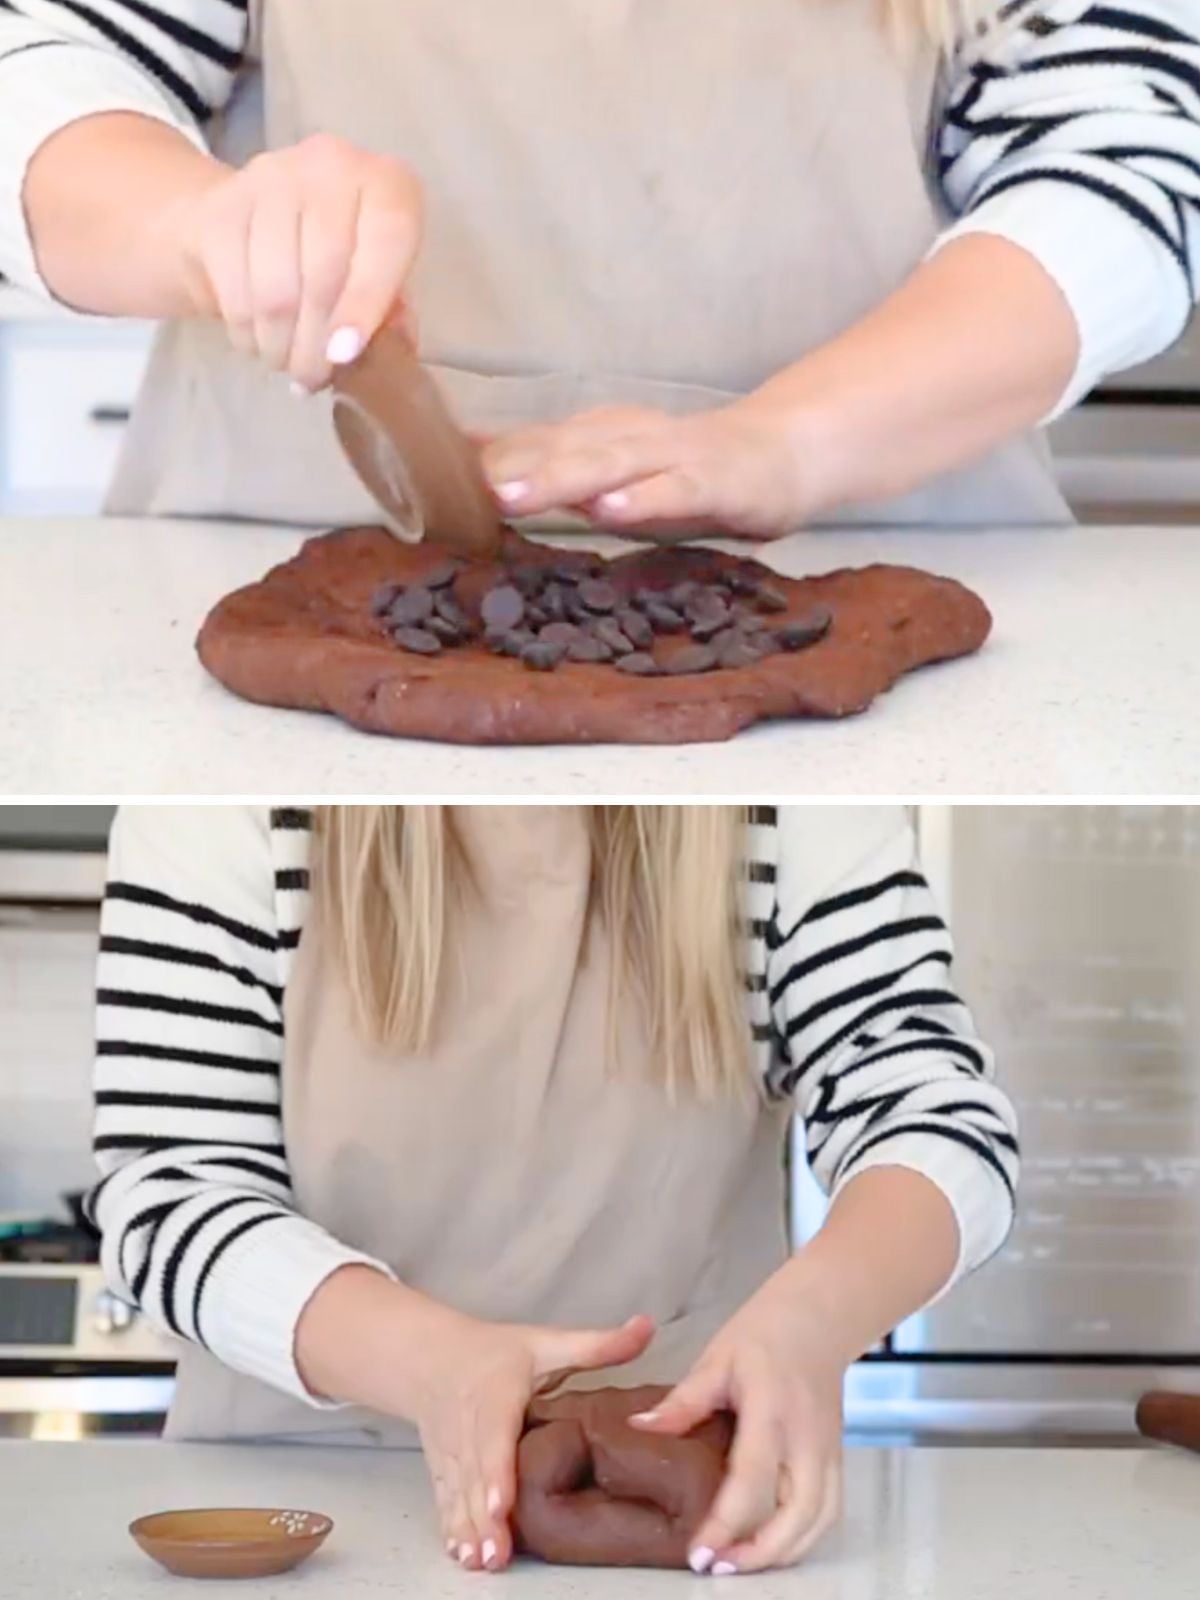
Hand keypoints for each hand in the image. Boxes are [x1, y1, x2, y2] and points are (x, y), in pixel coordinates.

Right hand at [168, 133, 422, 390]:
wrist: (250, 213)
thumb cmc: (336, 255)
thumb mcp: (379, 277)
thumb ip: (392, 312)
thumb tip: (383, 355)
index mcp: (387, 183)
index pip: (386, 242)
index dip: (366, 305)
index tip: (344, 355)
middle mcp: (331, 164)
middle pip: (325, 273)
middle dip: (316, 343)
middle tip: (313, 377)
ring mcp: (272, 177)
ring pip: (277, 288)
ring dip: (280, 344)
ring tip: (287, 365)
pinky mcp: (223, 203)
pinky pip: (236, 289)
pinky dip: (248, 330)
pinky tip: (258, 343)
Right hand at [412, 1310, 654, 1573]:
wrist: (432, 1358)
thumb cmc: (496, 1353)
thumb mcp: (546, 1342)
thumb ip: (598, 1344)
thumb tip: (648, 1327)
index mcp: (497, 1395)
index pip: (495, 1435)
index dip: (498, 1470)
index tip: (502, 1503)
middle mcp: (470, 1428)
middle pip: (477, 1475)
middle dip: (486, 1516)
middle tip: (500, 1554)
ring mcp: (454, 1453)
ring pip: (460, 1493)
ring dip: (470, 1529)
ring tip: (486, 1561)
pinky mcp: (444, 1470)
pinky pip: (446, 1501)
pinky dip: (452, 1528)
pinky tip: (464, 1555)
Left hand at [481, 399, 830, 540]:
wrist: (783, 454)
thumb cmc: (691, 471)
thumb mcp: (616, 470)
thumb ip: (557, 469)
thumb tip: (481, 471)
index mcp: (602, 436)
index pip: (536, 444)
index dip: (485, 457)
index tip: (428, 469)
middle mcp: (630, 439)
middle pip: (563, 451)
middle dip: (511, 468)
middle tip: (461, 486)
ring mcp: (673, 457)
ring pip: (610, 465)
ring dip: (560, 478)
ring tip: (513, 496)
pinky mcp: (715, 481)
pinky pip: (674, 491)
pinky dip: (641, 499)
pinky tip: (610, 510)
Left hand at [630, 1273, 844, 1574]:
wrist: (816, 1318)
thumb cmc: (765, 1334)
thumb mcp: (717, 1359)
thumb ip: (683, 1401)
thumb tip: (640, 1430)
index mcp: (773, 1411)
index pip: (752, 1480)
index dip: (725, 1524)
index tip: (698, 1553)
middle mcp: (807, 1438)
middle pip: (798, 1516)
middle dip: (759, 1554)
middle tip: (715, 1567)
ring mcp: (828, 1451)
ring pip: (818, 1522)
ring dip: (781, 1552)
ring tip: (737, 1564)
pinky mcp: (835, 1458)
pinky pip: (827, 1512)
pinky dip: (802, 1538)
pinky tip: (769, 1544)